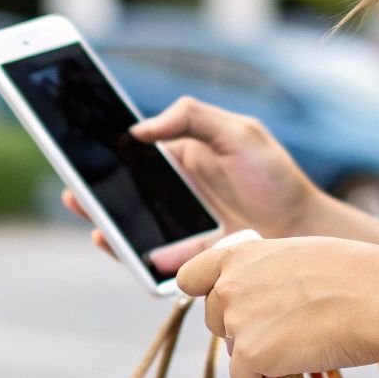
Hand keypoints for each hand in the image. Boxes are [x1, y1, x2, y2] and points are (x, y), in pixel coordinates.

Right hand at [61, 96, 323, 271]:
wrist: (306, 230)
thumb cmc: (274, 177)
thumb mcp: (238, 132)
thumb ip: (190, 118)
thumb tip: (138, 130)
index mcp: (182, 158)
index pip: (133, 153)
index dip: (104, 151)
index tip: (78, 148)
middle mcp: (174, 194)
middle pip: (122, 192)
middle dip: (92, 191)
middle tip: (72, 188)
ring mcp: (178, 228)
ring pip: (130, 227)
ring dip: (105, 224)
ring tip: (90, 218)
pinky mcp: (187, 260)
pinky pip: (151, 260)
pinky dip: (133, 255)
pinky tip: (119, 244)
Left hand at [175, 236, 378, 377]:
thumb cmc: (353, 277)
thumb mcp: (296, 258)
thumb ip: (263, 276)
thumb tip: (257, 304)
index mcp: (239, 255)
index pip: (190, 278)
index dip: (206, 294)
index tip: (227, 304)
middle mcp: (228, 286)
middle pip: (214, 321)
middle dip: (242, 330)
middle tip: (287, 327)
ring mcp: (236, 321)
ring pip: (232, 351)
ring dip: (259, 354)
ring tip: (301, 340)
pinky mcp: (249, 354)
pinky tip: (297, 360)